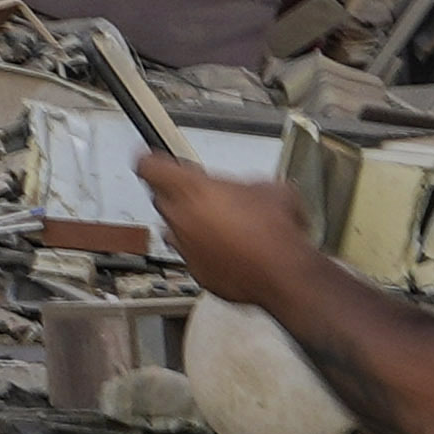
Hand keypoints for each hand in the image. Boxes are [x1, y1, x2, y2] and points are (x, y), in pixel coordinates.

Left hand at [147, 140, 324, 319]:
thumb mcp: (268, 188)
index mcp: (192, 190)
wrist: (285, 273)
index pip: (149, 166)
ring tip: (221, 228)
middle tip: (204, 197)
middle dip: (178, 196)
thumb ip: (243, 183)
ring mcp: (186, 248)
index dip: (152, 161)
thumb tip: (249, 190)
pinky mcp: (198, 273)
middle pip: (161, 199)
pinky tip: (231, 251)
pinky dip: (205, 253)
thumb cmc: (275, 232)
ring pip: (175, 230)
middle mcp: (181, 219)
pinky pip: (193, 257)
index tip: (154, 160)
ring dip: (191, 226)